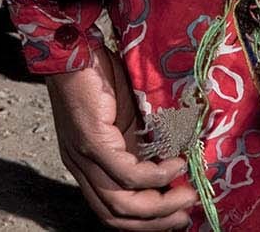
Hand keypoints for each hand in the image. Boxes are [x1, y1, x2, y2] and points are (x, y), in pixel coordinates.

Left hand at [44, 51, 195, 230]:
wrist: (73, 46)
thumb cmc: (99, 77)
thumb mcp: (126, 120)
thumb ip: (143, 145)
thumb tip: (177, 165)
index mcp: (89, 165)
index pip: (113, 210)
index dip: (145, 221)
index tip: (178, 216)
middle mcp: (82, 168)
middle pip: (116, 217)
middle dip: (156, 222)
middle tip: (186, 215)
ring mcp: (84, 157)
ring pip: (121, 204)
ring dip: (159, 206)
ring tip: (186, 194)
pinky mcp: (92, 141)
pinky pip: (127, 174)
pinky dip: (155, 177)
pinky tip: (175, 165)